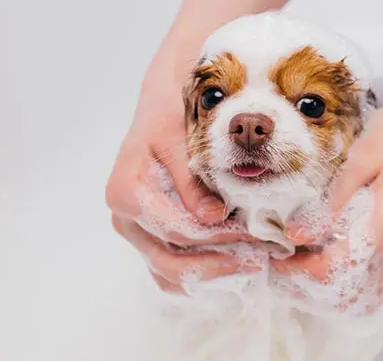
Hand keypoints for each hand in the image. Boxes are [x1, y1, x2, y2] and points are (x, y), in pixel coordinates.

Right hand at [106, 72, 258, 293]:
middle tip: (257, 261)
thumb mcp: (179, 138)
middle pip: (169, 260)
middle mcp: (124, 217)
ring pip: (168, 272)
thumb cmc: (170, 115)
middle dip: (216, 264)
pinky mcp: (148, 235)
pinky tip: (231, 268)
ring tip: (249, 266)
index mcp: (126, 192)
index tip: (252, 235)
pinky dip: (198, 275)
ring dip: (209, 275)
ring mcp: (135, 230)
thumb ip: (192, 181)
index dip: (215, 236)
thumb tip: (212, 217)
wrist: (160, 106)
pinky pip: (168, 269)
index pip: (175, 229)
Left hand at [274, 86, 382, 285]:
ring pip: (363, 282)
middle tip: (283, 260)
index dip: (302, 268)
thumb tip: (297, 236)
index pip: (335, 267)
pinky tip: (329, 253)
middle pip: (348, 283)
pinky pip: (375, 270)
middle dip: (313, 277)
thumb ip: (330, 204)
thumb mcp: (357, 163)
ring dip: (331, 276)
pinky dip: (350, 270)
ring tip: (302, 258)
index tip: (278, 259)